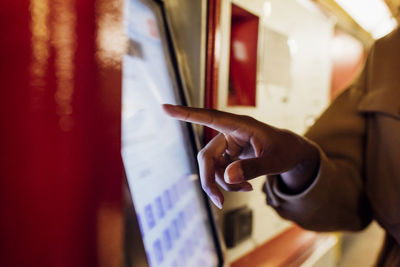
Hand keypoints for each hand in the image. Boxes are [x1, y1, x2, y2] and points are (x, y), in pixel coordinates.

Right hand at [162, 104, 318, 208]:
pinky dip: (229, 182)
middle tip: (219, 202)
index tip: (165, 107)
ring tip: (246, 189)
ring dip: (223, 183)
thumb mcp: (275, 161)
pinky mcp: (229, 154)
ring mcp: (228, 144)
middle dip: (211, 180)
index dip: (186, 113)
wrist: (293, 154)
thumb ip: (253, 168)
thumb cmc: (286, 151)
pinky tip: (245, 186)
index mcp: (240, 125)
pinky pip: (220, 171)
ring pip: (212, 167)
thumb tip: (227, 176)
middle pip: (206, 156)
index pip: (209, 117)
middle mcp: (230, 132)